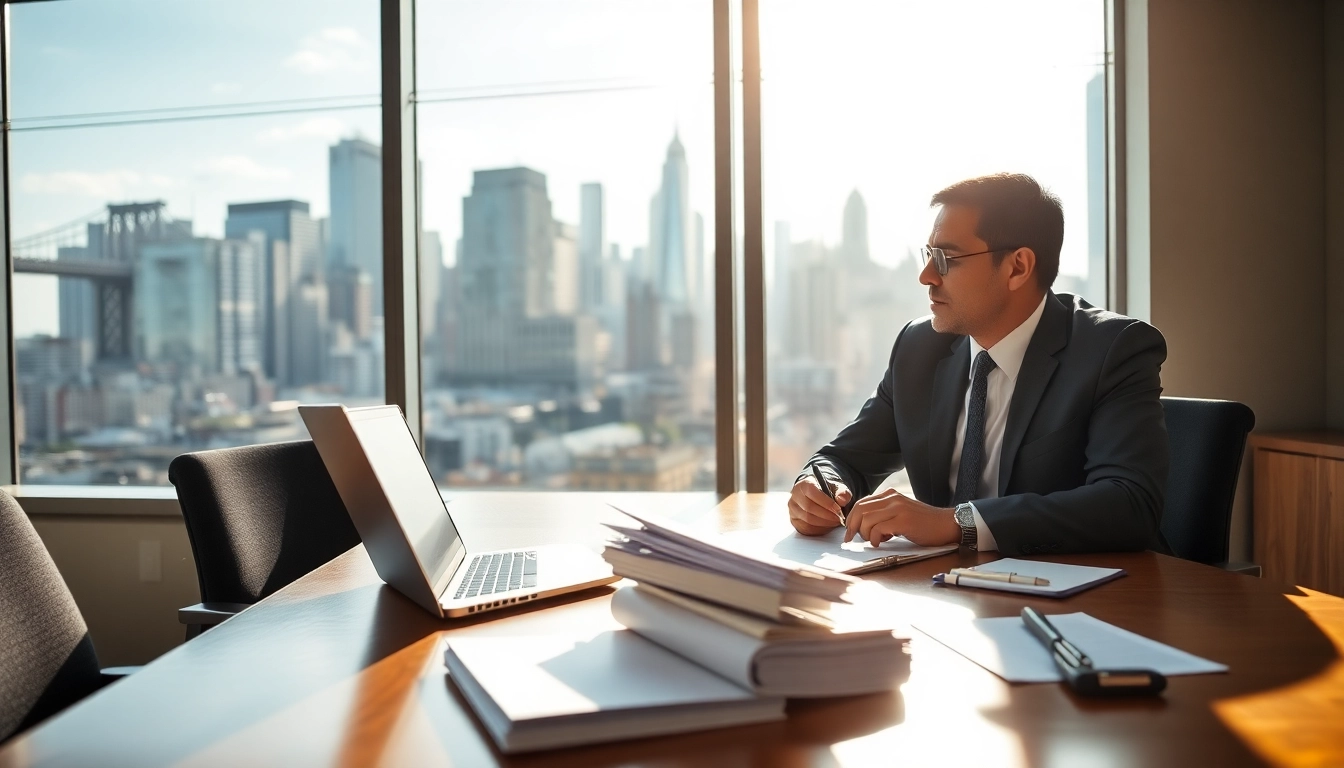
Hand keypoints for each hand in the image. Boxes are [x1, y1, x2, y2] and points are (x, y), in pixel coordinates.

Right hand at [788, 475, 852, 535]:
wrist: (817, 496)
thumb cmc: (826, 491)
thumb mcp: (836, 488)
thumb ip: (841, 492)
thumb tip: (842, 500)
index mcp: (803, 485)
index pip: (812, 492)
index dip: (826, 502)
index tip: (838, 508)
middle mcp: (795, 497)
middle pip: (809, 508)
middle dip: (827, 515)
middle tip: (839, 518)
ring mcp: (793, 510)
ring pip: (807, 520)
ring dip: (824, 523)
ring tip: (835, 521)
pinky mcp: (794, 521)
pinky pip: (806, 528)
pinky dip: (820, 529)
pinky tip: (828, 525)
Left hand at [843, 489, 959, 546]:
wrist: (947, 524)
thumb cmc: (924, 523)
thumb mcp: (901, 513)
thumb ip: (884, 514)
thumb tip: (863, 526)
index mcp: (890, 495)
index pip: (861, 503)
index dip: (851, 518)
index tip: (849, 532)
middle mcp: (892, 498)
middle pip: (860, 510)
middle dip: (852, 527)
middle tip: (852, 540)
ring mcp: (898, 509)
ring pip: (867, 519)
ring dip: (865, 534)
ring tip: (875, 540)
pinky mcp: (904, 521)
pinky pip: (878, 528)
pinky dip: (875, 538)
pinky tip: (881, 542)